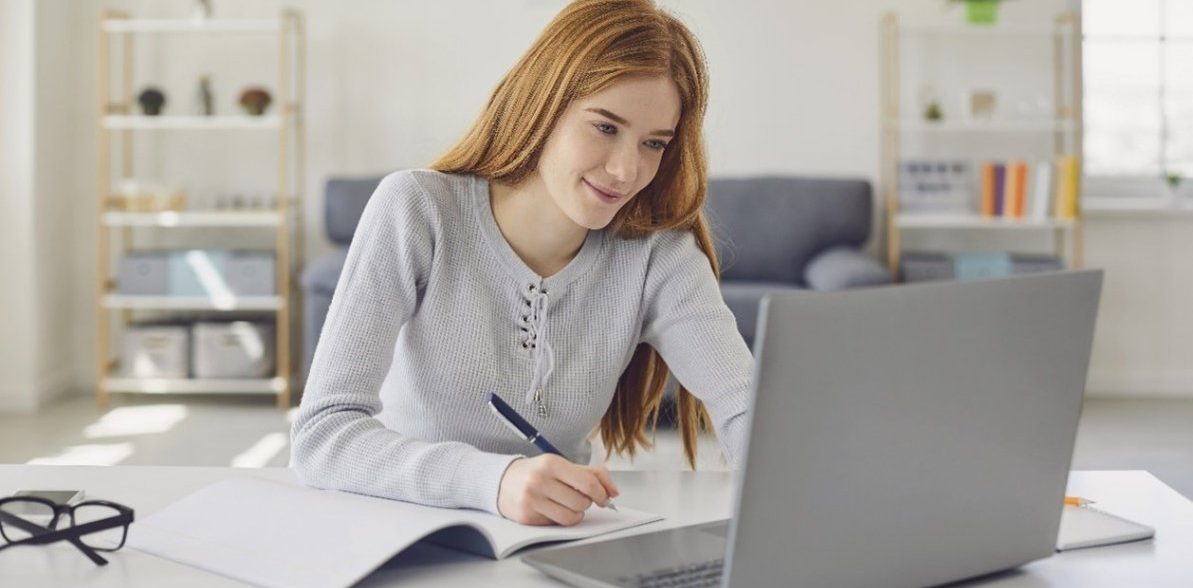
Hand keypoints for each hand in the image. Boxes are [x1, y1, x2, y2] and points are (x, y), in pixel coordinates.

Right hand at [497, 454, 619, 525]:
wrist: (502, 481)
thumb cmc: (537, 472)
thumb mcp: (562, 465)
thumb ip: (591, 474)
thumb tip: (613, 492)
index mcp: (551, 463)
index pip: (588, 482)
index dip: (601, 493)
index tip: (604, 498)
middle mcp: (540, 480)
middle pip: (581, 502)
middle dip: (586, 503)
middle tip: (579, 498)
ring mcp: (531, 500)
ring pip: (571, 517)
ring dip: (575, 514)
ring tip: (567, 505)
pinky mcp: (527, 517)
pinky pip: (556, 525)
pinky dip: (560, 519)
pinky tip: (552, 509)